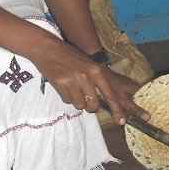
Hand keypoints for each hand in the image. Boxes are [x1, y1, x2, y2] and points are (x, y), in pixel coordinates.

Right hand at [34, 43, 149, 124]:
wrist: (47, 48)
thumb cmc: (69, 55)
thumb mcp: (88, 64)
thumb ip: (96, 80)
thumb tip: (103, 98)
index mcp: (97, 71)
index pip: (109, 94)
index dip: (116, 109)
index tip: (121, 121)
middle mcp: (87, 77)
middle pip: (94, 105)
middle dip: (90, 107)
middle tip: (86, 100)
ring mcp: (73, 82)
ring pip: (80, 105)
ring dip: (77, 101)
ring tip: (72, 88)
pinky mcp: (60, 85)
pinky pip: (67, 101)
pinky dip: (66, 96)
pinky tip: (63, 85)